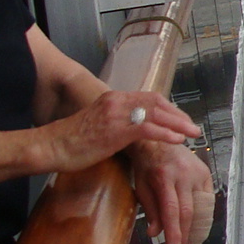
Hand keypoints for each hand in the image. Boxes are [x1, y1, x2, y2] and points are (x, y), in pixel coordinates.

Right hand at [35, 90, 199, 175]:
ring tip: (192, 133)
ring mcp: (116, 114)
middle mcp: (116, 101)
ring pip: (156, 113)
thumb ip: (118, 124)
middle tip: (193, 127)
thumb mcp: (98, 126)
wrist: (50, 146)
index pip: (149, 97)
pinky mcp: (115, 130)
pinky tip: (177, 139)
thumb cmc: (71, 142)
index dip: (169, 108)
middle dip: (178, 115)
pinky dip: (166, 133)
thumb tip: (135, 134)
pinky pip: (147, 128)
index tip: (181, 119)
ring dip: (178, 124)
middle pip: (157, 102)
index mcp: (113, 98)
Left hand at [128, 139, 214, 243]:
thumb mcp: (141, 185)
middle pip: (189, 212)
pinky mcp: (205, 173)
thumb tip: (154, 232)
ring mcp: (197, 173)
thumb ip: (150, 209)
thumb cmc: (148, 162)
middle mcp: (184, 174)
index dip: (175, 234)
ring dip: (197, 229)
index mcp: (164, 177)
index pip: (172, 211)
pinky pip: (207, 200)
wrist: (159, 139)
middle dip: (187, 236)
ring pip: (201, 208)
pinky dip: (203, 215)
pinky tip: (198, 226)